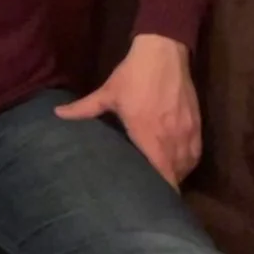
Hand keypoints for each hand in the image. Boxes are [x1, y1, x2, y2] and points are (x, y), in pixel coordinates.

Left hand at [56, 33, 202, 185]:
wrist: (162, 52)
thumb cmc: (133, 75)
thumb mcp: (107, 93)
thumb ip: (84, 109)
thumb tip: (56, 114)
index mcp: (150, 136)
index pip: (162, 174)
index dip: (160, 191)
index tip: (150, 201)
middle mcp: (172, 138)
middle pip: (175, 175)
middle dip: (166, 185)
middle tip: (151, 192)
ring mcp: (187, 132)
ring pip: (187, 165)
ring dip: (177, 174)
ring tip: (163, 179)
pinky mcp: (197, 123)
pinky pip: (196, 152)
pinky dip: (188, 160)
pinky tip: (177, 162)